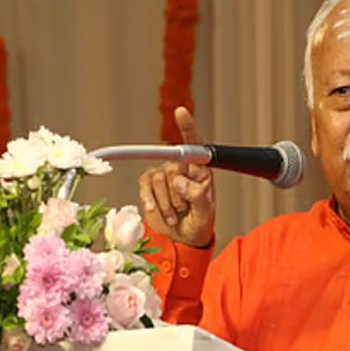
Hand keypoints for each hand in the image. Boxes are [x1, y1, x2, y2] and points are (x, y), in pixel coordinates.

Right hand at [138, 107, 214, 247]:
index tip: (181, 111)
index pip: (194, 145)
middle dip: (176, 196)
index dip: (187, 126)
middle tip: (184, 209)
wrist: (183, 239)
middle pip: (171, 168)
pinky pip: (144, 185)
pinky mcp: (149, 183)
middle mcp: (182, 168)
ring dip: (165, 203)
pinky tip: (156, 210)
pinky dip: (150, 200)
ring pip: (157, 179)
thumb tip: (180, 181)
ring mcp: (165, 174)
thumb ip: (197, 196)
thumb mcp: (205, 213)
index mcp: (201, 171)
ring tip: (175, 214)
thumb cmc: (199, 222)